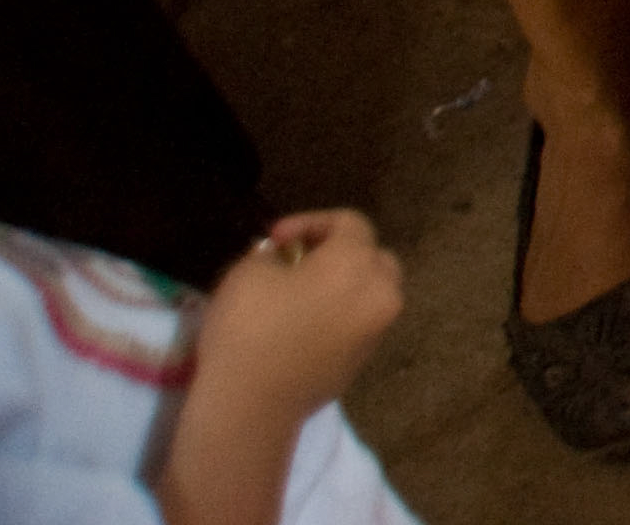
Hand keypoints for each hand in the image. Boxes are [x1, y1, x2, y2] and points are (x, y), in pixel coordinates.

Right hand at [164, 211, 406, 524]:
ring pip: (370, 292)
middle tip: (295, 262)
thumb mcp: (248, 272)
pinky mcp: (363, 362)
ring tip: (297, 292)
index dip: (311, 222)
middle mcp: (381, 293)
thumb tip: (282, 259)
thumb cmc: (249, 329)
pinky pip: (359, 324)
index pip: (350, 223)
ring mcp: (377, 331)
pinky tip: (302, 324)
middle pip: (372, 257)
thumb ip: (272, 254)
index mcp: (359, 263)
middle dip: (337, 252)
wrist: (251, 406)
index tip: (275, 240)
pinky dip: (340, 314)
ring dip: (341, 285)